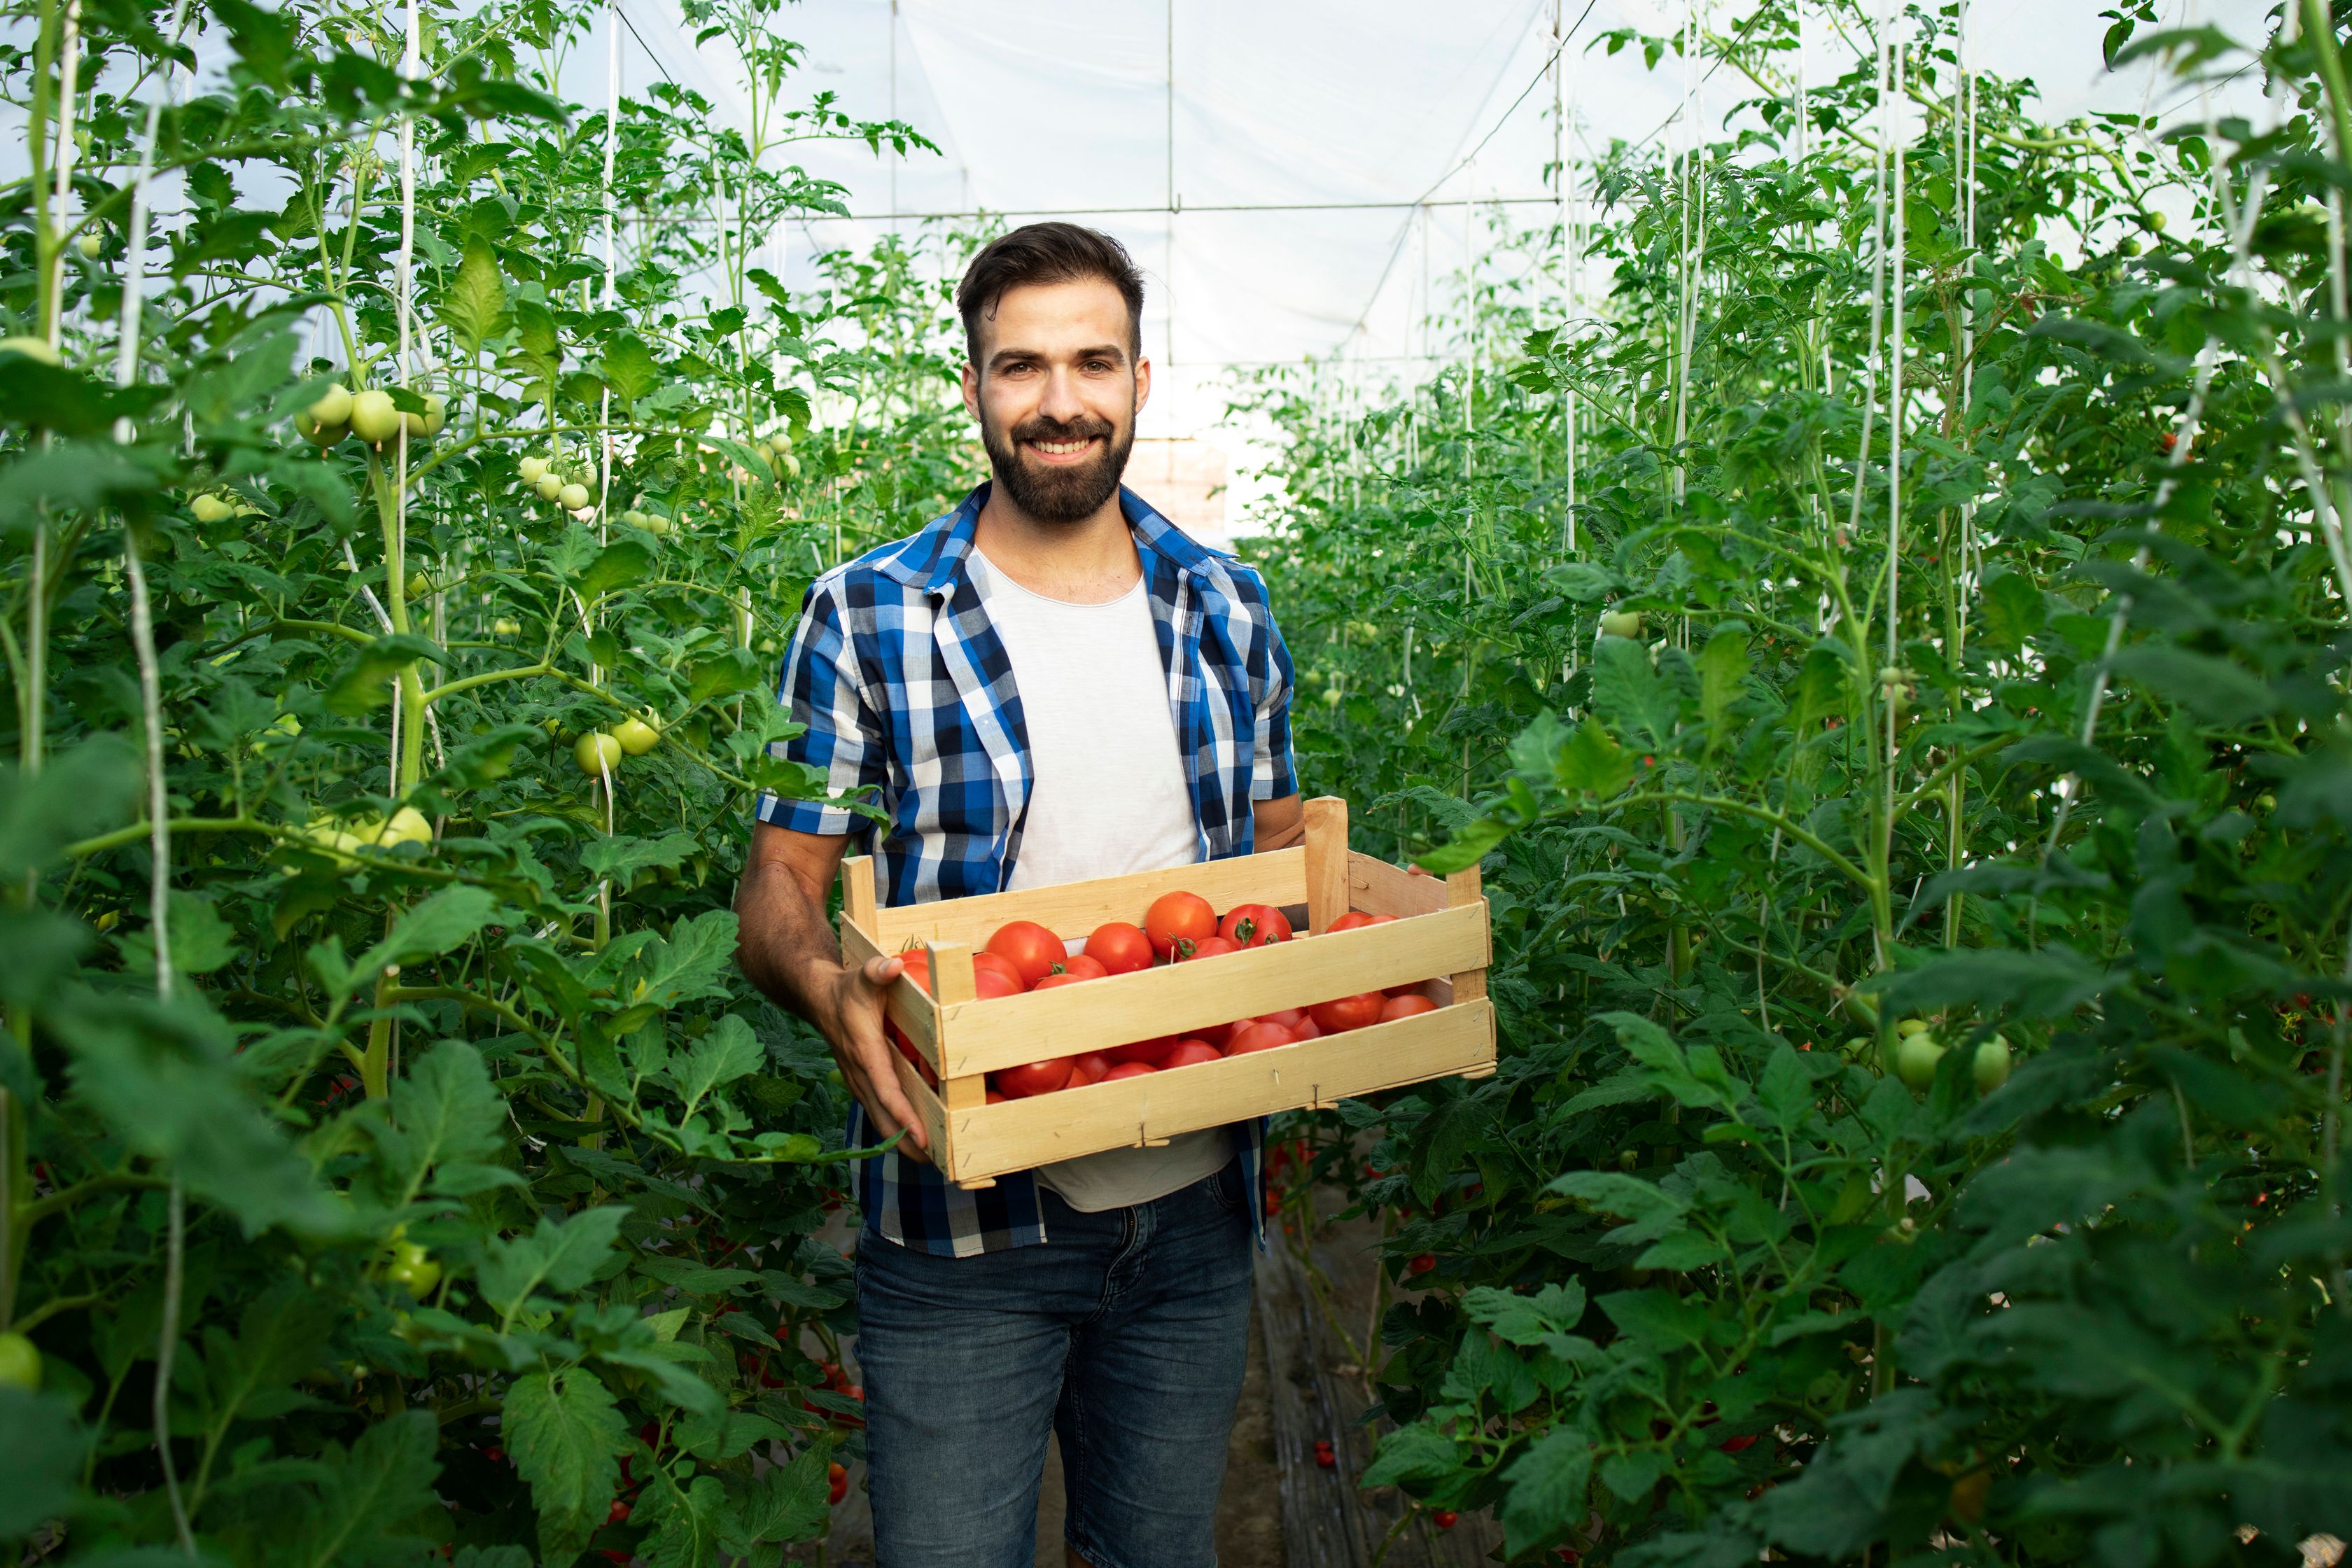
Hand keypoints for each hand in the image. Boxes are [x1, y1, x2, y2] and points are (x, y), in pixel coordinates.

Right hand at [814, 951, 931, 1163]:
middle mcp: (860, 1073)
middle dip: (906, 1142)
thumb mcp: (863, 975)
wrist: (817, 997)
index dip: (905, 1115)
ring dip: (900, 1141)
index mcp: (865, 1052)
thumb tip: (891, 966)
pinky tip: (912, 1138)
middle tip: (935, 1163)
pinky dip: (894, 1127)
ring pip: (879, 1118)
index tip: (923, 1136)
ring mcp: (859, 1080)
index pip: (887, 1090)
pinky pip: (878, 1110)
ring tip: (929, 1161)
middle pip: (883, 1116)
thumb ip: (877, 972)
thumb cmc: (847, 988)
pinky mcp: (861, 1081)